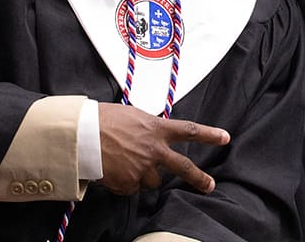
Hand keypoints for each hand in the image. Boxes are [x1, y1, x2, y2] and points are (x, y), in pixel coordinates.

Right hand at [96, 104, 229, 195]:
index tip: (225, 138)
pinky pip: (130, 187)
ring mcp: (142, 167)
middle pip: (183, 167)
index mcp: (157, 129)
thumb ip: (149, 127)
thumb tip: (153, 134)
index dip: (210, 135)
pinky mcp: (127, 182)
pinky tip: (111, 170)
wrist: (79, 135)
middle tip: (209, 186)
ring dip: (143, 176)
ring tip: (124, 163)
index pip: (190, 131)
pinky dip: (123, 182)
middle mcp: (154, 149)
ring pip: (152, 181)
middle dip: (198, 178)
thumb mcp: (132, 116)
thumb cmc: (101, 120)